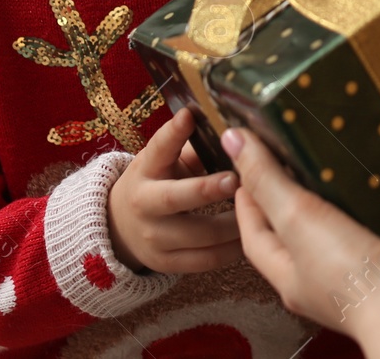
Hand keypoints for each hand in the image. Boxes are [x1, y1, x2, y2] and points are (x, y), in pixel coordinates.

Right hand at [107, 107, 243, 273]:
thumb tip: (234, 130)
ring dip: (233, 223)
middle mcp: (144, 204)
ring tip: (259, 210)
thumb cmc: (156, 183)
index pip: (158, 149)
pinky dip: (232, 250)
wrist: (120, 228)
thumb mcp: (163, 161)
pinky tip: (250, 236)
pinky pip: (206, 260)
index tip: (189, 115)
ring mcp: (154, 238)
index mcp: (145, 170)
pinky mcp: (166, 263)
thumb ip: (192, 146)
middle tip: (237, 179)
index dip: (173, 133)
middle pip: (175, 198)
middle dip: (207, 189)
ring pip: (199, 234)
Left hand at [225, 126, 379, 357]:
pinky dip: (378, 207)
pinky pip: (379, 229)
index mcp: (289, 273)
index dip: (247, 196)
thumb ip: (267, 180)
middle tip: (290, 155)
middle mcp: (320, 277)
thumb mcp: (298, 218)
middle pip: (296, 231)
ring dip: (337, 198)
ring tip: (335, 163)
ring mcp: (358, 271)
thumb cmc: (354, 278)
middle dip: (290, 194)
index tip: (249, 163)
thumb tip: (231, 141)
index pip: (255, 232)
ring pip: (340, 228)